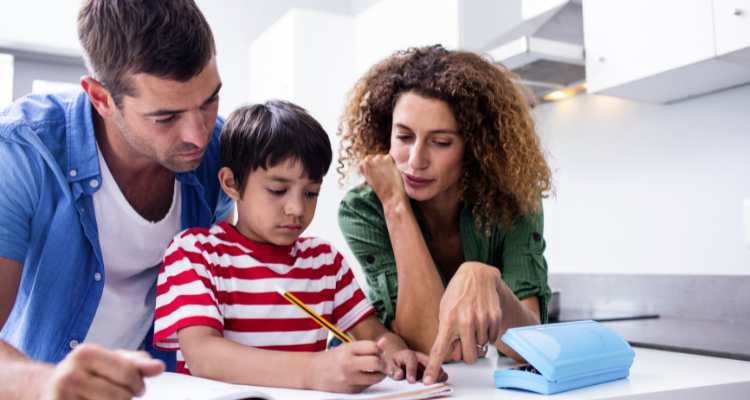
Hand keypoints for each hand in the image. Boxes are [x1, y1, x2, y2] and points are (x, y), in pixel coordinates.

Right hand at [41, 344, 164, 399]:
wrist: (49, 387)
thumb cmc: (87, 372)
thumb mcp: (111, 360)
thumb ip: (137, 362)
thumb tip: (159, 367)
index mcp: (85, 353)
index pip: (127, 373)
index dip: (138, 384)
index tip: (138, 388)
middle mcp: (69, 374)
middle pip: (121, 397)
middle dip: (127, 398)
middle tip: (120, 395)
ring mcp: (60, 397)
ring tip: (103, 399)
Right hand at [308, 340, 391, 393]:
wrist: (313, 372)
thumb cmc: (332, 358)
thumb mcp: (347, 348)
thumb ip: (367, 346)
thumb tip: (385, 342)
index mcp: (347, 349)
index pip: (373, 347)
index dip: (379, 351)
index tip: (380, 354)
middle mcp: (347, 363)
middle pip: (376, 362)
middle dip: (384, 365)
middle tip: (385, 366)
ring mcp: (348, 378)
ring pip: (375, 377)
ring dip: (381, 375)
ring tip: (379, 373)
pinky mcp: (349, 390)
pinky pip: (367, 386)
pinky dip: (370, 382)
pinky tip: (366, 378)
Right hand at [358, 155, 407, 205]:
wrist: (392, 196)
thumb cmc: (382, 189)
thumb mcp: (370, 178)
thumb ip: (370, 168)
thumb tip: (374, 160)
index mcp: (362, 164)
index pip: (368, 160)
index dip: (375, 167)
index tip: (378, 175)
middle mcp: (368, 159)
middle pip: (376, 157)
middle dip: (380, 164)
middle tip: (385, 175)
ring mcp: (378, 157)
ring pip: (384, 157)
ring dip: (387, 163)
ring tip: (389, 175)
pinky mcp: (389, 158)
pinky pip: (392, 159)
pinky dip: (394, 164)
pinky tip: (393, 173)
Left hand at [386, 346, 447, 384]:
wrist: (400, 358)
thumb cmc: (395, 361)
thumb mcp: (389, 363)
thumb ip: (393, 369)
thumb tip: (399, 375)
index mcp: (408, 354)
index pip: (411, 359)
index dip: (412, 370)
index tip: (411, 381)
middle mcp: (420, 356)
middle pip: (429, 361)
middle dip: (429, 373)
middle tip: (425, 385)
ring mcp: (428, 362)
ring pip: (437, 366)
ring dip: (436, 377)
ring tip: (431, 386)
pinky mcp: (432, 368)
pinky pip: (440, 372)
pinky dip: (440, 378)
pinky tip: (435, 385)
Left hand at [423, 262, 502, 384]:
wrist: (477, 275)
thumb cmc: (457, 295)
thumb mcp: (445, 311)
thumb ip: (448, 334)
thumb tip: (455, 355)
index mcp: (448, 320)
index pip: (439, 349)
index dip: (433, 367)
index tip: (428, 380)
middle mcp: (465, 321)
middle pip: (468, 357)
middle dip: (467, 356)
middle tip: (466, 346)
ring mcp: (482, 319)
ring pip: (481, 348)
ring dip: (478, 342)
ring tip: (474, 325)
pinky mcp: (495, 317)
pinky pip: (492, 339)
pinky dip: (488, 335)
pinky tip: (483, 320)